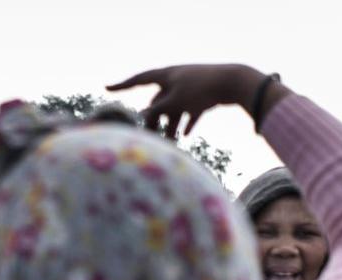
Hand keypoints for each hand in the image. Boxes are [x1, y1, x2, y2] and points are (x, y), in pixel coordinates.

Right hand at [107, 64, 278, 137]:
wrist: (235, 83)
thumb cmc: (202, 89)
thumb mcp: (175, 102)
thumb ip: (157, 110)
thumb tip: (138, 117)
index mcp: (166, 75)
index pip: (139, 79)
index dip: (122, 86)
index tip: (107, 88)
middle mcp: (176, 78)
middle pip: (158, 101)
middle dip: (155, 120)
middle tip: (151, 138)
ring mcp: (190, 85)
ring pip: (174, 107)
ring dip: (171, 124)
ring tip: (172, 142)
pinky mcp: (203, 93)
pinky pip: (190, 109)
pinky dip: (187, 120)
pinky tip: (187, 134)